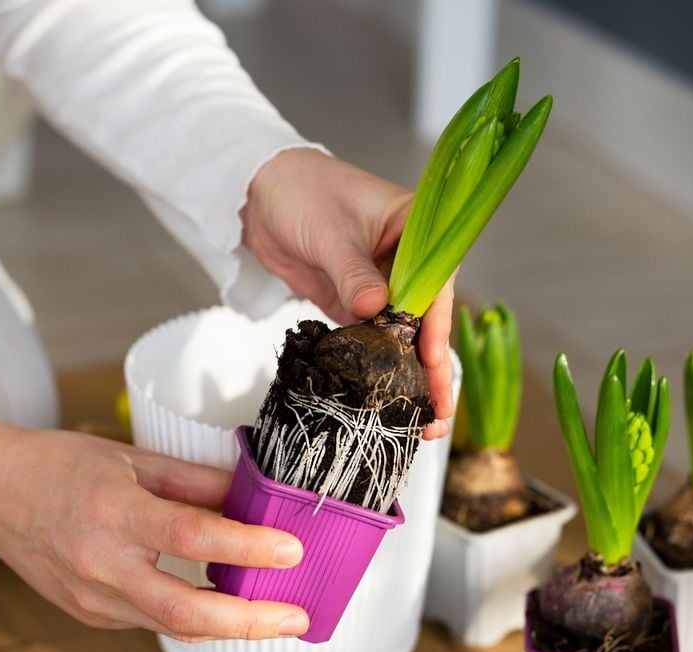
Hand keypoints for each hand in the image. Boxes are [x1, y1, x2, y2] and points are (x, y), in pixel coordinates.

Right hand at [0, 417, 309, 641]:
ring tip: (274, 614)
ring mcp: (92, 598)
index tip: (291, 548)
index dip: (246, 546)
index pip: (192, 534)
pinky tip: (221, 604)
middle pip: (184, 612)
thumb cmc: (59, 466)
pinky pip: (151, 620)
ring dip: (229, 625)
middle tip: (296, 616)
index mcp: (113, 512)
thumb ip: (194, 480)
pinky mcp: (90, 613)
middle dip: (250, 622)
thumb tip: (250, 494)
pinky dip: (193, 616)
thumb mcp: (132, 457)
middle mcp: (100, 564)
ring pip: (172, 626)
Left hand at [241, 148, 454, 436]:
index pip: (435, 282)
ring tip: (412, 420)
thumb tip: (375, 309)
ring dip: (404, 375)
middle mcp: (406, 259)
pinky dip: (374, 366)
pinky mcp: (351, 301)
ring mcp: (379, 283)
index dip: (435, 325)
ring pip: (399, 335)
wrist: (256, 191)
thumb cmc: (300, 191)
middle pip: (424, 318)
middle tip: (436, 414)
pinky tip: (379, 398)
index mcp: (417, 228)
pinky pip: (368, 338)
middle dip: (430, 367)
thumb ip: (352, 272)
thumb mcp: (329, 232)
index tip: (432, 360)